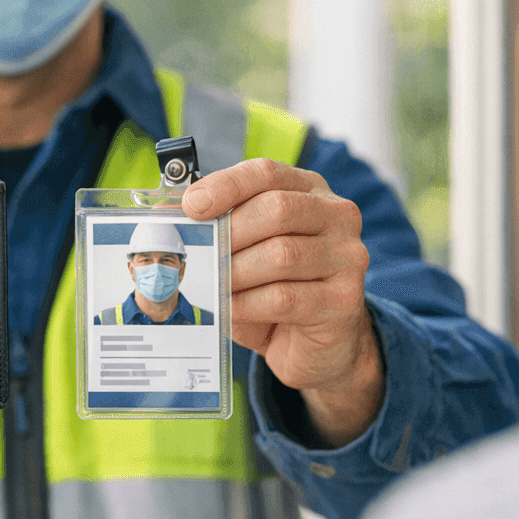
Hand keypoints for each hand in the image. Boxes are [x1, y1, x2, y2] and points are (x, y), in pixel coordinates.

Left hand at [183, 158, 383, 446]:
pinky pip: (285, 297)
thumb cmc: (274, 290)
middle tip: (202, 256)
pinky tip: (230, 308)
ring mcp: (348, 257)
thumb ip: (219, 229)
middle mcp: (337, 215)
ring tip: (214, 286)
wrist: (317, 346)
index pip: (267, 173)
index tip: (191, 206)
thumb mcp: (246, 252)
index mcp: (309, 191)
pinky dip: (247, 303)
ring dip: (236, 273)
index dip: (226, 185)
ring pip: (281, 254)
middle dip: (229, 233)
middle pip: (277, 209)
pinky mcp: (344, 299)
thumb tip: (169, 220)